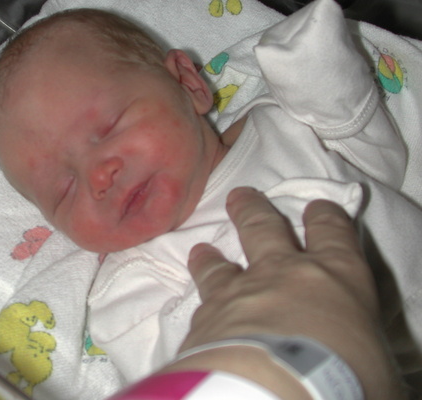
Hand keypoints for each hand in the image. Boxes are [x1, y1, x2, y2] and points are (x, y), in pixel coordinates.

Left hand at [170, 187, 404, 399]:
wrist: (274, 391)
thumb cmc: (345, 379)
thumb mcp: (376, 364)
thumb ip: (359, 346)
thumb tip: (355, 359)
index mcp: (337, 275)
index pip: (333, 231)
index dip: (325, 217)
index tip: (317, 208)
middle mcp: (283, 272)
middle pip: (264, 226)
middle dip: (253, 208)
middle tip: (241, 196)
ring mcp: (240, 291)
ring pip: (220, 262)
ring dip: (211, 256)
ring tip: (201, 250)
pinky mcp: (207, 316)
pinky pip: (202, 303)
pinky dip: (201, 303)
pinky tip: (199, 308)